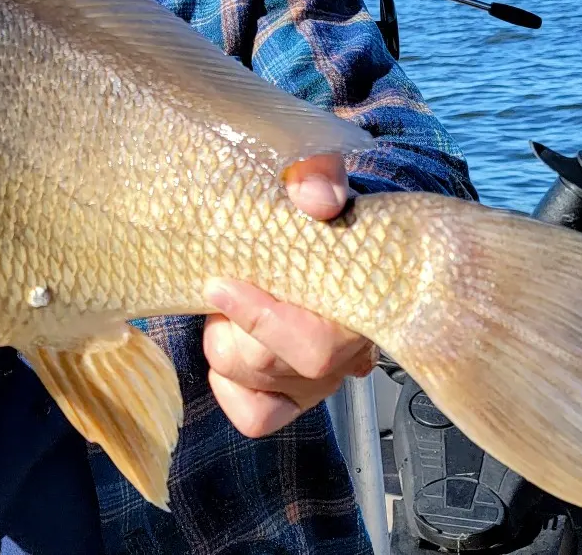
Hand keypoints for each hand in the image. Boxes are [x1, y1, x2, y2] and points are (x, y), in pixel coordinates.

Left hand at [201, 154, 377, 437]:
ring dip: (225, 343)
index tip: (218, 282)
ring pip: (253, 385)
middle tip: (224, 281)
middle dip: (230, 324)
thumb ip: (316, 172)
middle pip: (266, 364)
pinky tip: (232, 341)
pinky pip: (256, 415)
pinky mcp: (295, 394)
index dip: (260, 320)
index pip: (315, 346)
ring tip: (231, 304)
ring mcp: (323, 377)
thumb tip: (315, 198)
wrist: (317, 217)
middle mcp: (349, 351)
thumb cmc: (316, 196)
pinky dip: (230, 385)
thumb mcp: (318, 168)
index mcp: (363, 300)